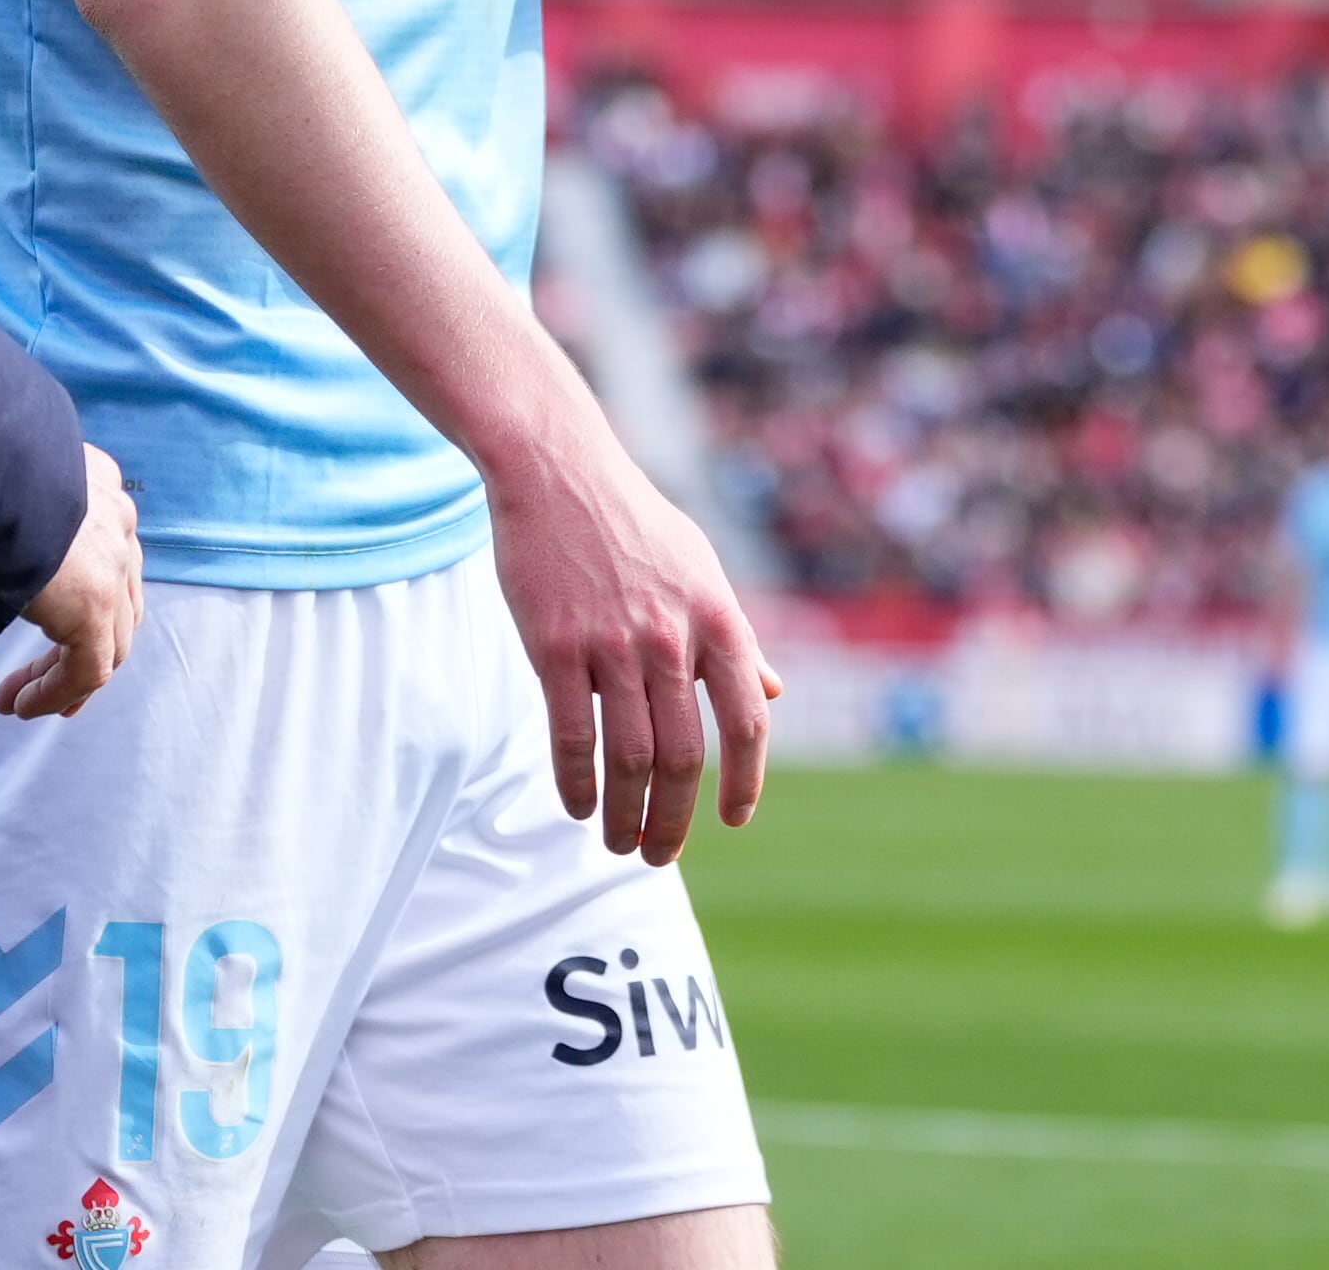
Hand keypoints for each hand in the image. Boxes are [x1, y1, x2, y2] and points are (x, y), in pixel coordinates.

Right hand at [0, 443, 141, 718]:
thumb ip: (7, 510)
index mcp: (95, 485)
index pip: (106, 556)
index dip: (83, 602)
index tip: (49, 632)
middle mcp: (113, 521)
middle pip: (116, 603)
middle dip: (77, 648)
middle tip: (36, 679)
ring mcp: (111, 562)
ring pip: (107, 640)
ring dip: (62, 678)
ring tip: (15, 702)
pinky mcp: (93, 603)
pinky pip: (89, 668)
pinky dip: (57, 692)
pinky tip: (22, 706)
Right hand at [486, 422, 778, 863]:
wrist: (559, 471)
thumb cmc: (635, 523)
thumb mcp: (703, 569)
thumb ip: (738, 637)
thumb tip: (773, 693)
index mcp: (718, 620)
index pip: (747, 722)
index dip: (744, 781)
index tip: (733, 820)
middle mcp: (671, 638)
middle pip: (683, 757)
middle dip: (675, 820)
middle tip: (660, 855)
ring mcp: (612, 645)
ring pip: (629, 757)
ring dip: (626, 814)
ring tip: (619, 843)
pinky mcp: (555, 647)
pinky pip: (571, 735)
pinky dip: (576, 782)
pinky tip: (578, 806)